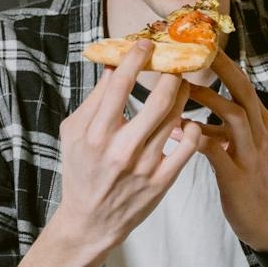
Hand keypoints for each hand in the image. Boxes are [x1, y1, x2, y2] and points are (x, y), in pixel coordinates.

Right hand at [52, 39, 201, 254]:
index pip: (121, 84)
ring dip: (184, 96)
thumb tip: (115, 66)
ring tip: (183, 86)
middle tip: (176, 62)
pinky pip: (189, 148)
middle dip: (172, 74)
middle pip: (159, 98)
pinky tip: (189, 121)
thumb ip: (93, 100)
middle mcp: (121, 149)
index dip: (136, 58)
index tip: (145, 44)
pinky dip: (194, 129)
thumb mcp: (73, 133)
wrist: (90, 222)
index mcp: (96, 133)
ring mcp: (145, 166)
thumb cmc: (80, 171)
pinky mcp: (161, 182)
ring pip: (177, 118)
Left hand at [186, 50, 267, 252]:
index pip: (242, 84)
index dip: (223, 63)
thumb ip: (216, 129)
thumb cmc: (247, 184)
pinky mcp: (238, 176)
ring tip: (182, 86)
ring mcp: (251, 153)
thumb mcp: (237, 149)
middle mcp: (259, 132)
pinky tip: (178, 130)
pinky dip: (198, 138)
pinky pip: (219, 152)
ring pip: (234, 114)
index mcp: (258, 122)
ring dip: (208, 98)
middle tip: (195, 49)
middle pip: (242, 90)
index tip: (200, 44)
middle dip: (221, 67)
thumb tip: (182, 113)